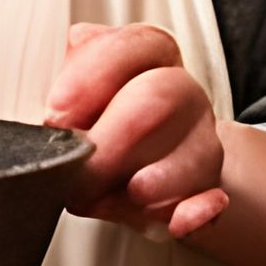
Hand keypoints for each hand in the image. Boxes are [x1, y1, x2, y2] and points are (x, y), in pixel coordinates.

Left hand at [42, 22, 227, 239]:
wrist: (137, 161)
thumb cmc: (98, 120)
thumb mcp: (77, 91)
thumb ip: (68, 84)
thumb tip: (59, 110)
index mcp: (150, 56)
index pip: (135, 45)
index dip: (94, 73)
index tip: (56, 110)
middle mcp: (182, 91)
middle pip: (159, 98)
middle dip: (114, 137)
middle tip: (78, 165)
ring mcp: (200, 138)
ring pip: (195, 151)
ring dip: (159, 177)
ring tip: (129, 191)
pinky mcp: (207, 185)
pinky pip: (209, 197)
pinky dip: (197, 211)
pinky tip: (180, 220)